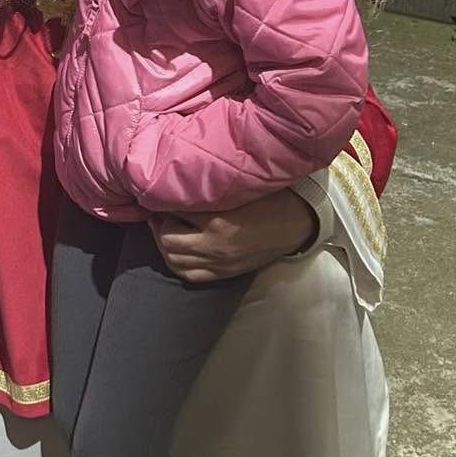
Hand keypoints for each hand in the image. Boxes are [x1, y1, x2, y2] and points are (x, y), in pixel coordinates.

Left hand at [149, 189, 316, 283]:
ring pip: (174, 259)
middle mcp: (214, 246)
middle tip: (158, 210)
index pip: (174, 212)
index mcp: (217, 222)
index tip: (159, 192)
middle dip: (158, 224)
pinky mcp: (224, 273)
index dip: (162, 202)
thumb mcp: (238, 188)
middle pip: (168, 239)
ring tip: (164, 228)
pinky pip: (189, 274)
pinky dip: (176, 263)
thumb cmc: (269, 198)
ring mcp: (219, 263)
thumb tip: (179, 182)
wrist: (297, 222)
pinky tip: (176, 249)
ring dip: (163, 243)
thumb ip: (209, 189)